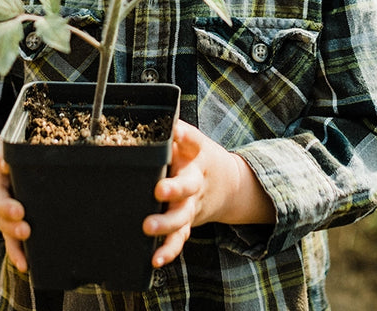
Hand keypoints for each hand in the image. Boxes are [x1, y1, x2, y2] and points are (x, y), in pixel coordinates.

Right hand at [0, 139, 30, 271]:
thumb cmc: (16, 153)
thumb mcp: (20, 140)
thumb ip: (37, 138)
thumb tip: (69, 136)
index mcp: (1, 162)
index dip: (2, 161)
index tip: (7, 165)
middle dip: (7, 206)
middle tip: (19, 212)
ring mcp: (1, 207)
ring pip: (2, 221)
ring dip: (12, 229)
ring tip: (25, 233)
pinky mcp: (8, 224)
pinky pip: (10, 240)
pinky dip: (17, 252)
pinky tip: (24, 264)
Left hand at [143, 121, 275, 267]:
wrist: (228, 184)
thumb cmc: (198, 158)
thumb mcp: (191, 141)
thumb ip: (174, 132)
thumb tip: (155, 115)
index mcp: (196, 156)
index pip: (192, 141)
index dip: (184, 136)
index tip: (175, 132)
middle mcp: (195, 181)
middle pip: (187, 185)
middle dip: (174, 189)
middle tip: (159, 190)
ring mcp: (192, 205)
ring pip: (182, 217)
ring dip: (166, 224)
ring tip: (148, 228)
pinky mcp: (188, 223)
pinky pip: (179, 239)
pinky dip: (169, 251)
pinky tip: (155, 260)